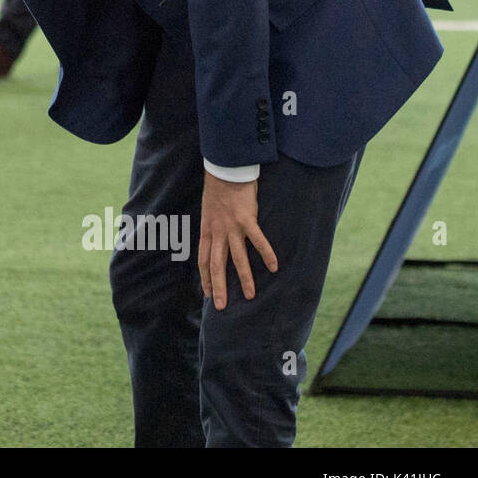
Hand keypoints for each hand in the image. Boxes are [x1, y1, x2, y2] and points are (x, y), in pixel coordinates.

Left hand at [197, 171, 278, 309]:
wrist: (224, 171)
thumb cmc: (218, 190)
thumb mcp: (208, 211)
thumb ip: (213, 227)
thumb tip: (216, 239)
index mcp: (207, 231)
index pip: (204, 260)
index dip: (205, 278)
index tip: (207, 294)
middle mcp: (218, 232)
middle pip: (217, 265)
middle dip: (219, 287)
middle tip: (221, 306)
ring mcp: (232, 227)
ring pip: (237, 258)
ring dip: (244, 278)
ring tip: (250, 295)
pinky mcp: (247, 219)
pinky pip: (258, 240)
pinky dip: (266, 254)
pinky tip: (273, 267)